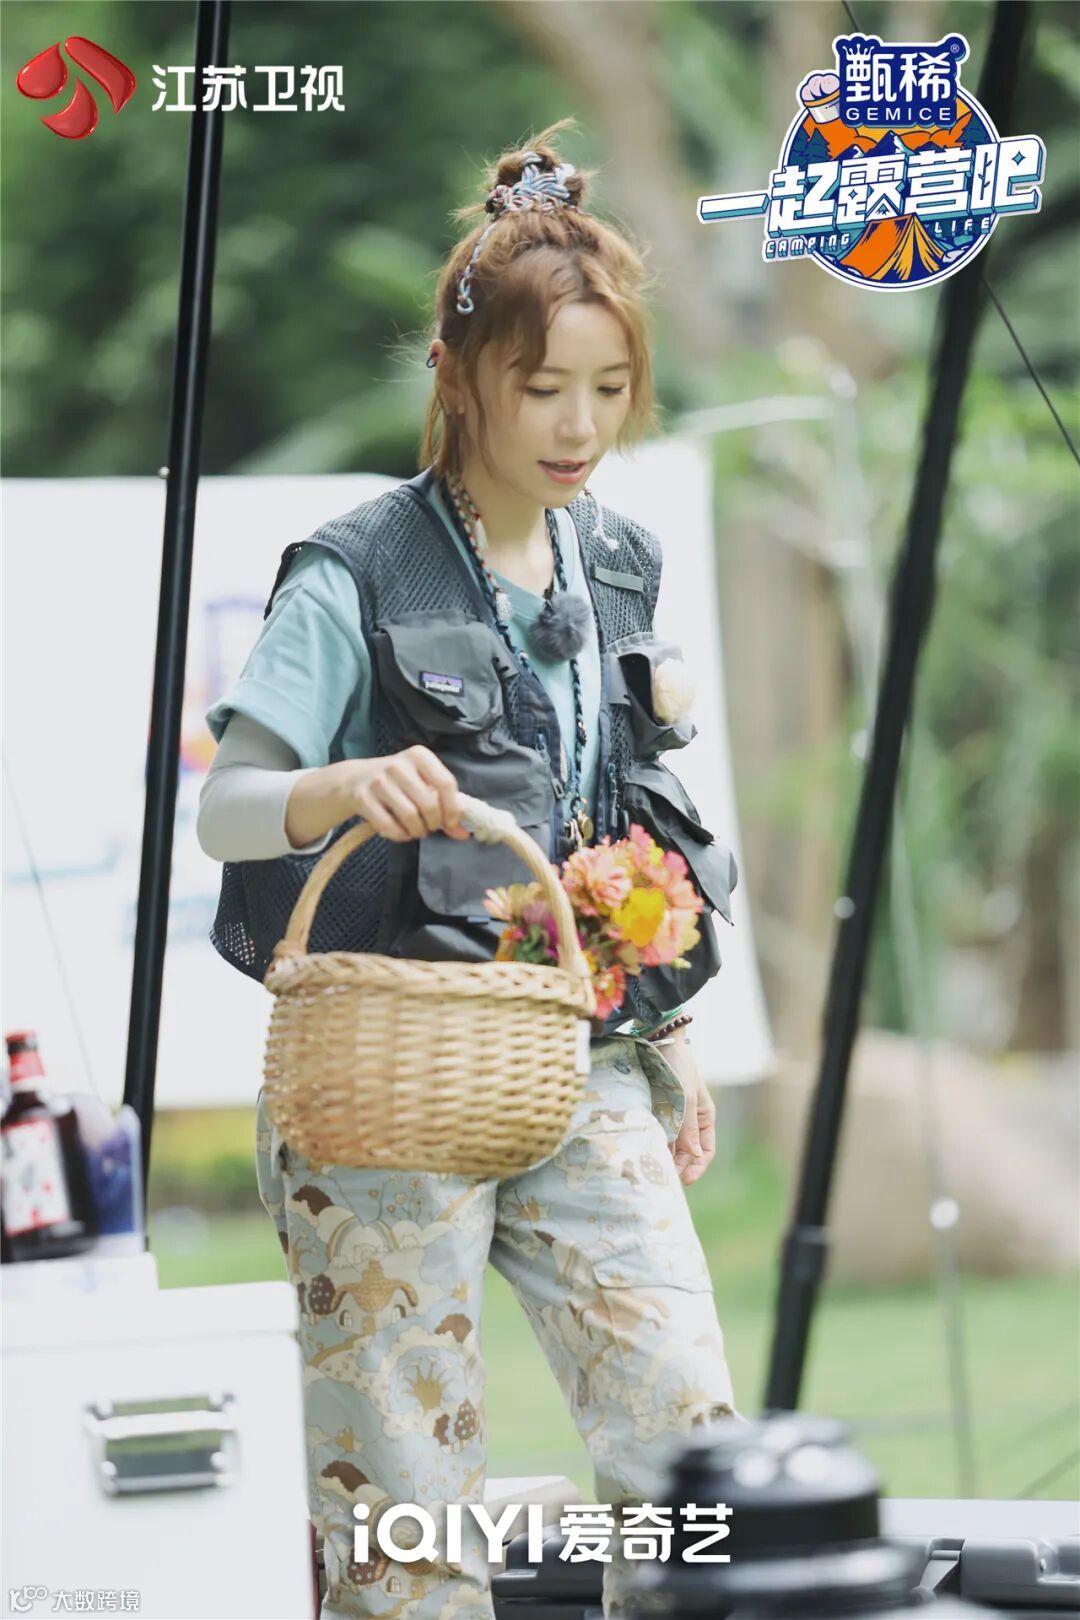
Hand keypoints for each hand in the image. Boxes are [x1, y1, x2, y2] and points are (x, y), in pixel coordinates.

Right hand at [336, 745, 472, 843]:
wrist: (354, 779)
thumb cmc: (397, 783)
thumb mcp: (422, 786)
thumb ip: (445, 808)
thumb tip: (463, 834)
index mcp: (419, 756)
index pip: (446, 783)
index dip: (452, 808)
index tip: (450, 822)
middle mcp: (398, 764)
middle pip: (429, 804)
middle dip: (434, 823)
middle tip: (430, 827)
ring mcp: (378, 780)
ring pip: (410, 816)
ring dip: (417, 831)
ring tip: (416, 831)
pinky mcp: (362, 797)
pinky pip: (388, 825)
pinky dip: (399, 835)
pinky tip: (400, 832)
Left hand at [664, 1035, 714, 1185]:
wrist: (658, 1039)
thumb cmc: (679, 1066)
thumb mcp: (687, 1098)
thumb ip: (688, 1127)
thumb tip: (694, 1156)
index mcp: (705, 1117)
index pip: (706, 1151)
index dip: (697, 1167)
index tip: (684, 1181)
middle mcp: (689, 1119)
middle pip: (685, 1152)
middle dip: (676, 1165)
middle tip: (661, 1178)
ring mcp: (671, 1115)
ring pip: (668, 1144)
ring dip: (661, 1156)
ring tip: (650, 1168)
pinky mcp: (654, 1109)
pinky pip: (654, 1132)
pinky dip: (650, 1142)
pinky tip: (641, 1149)